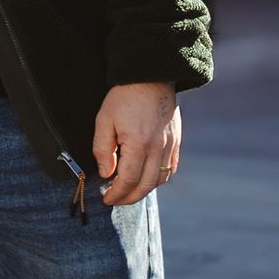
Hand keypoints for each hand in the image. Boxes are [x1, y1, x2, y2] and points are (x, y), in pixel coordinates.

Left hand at [93, 81, 180, 205]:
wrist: (151, 77)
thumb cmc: (124, 96)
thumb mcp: (104, 120)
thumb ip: (102, 149)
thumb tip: (107, 174)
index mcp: (139, 144)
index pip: (128, 180)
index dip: (116, 193)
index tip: (106, 198)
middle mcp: (158, 149)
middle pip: (146, 185)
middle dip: (129, 198)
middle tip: (115, 200)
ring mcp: (170, 146)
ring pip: (160, 180)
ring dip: (144, 190)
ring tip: (128, 191)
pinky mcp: (176, 141)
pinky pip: (170, 169)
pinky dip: (158, 179)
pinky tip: (146, 179)